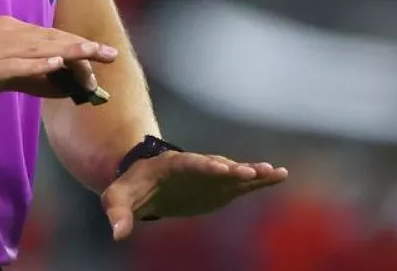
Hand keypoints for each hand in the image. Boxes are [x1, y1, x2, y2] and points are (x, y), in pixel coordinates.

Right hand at [0, 15, 116, 108]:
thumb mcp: (0, 71)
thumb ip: (29, 74)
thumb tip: (59, 82)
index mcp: (11, 30)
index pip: (51, 37)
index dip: (77, 45)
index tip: (100, 54)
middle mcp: (8, 33)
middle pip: (52, 39)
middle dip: (83, 47)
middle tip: (110, 54)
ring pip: (41, 48)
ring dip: (69, 52)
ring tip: (93, 54)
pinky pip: (17, 64)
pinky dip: (37, 64)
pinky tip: (56, 66)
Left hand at [102, 150, 287, 239]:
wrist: (144, 183)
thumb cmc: (130, 188)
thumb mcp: (116, 198)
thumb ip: (117, 212)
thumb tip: (118, 233)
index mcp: (172, 164)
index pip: (191, 163)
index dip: (206, 165)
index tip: (221, 168)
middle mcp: (196, 165)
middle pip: (218, 165)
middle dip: (234, 168)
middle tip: (252, 171)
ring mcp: (210, 175)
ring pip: (234, 172)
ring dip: (253, 172)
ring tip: (275, 172)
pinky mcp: (220, 186)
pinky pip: (242, 183)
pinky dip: (260, 180)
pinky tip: (279, 175)